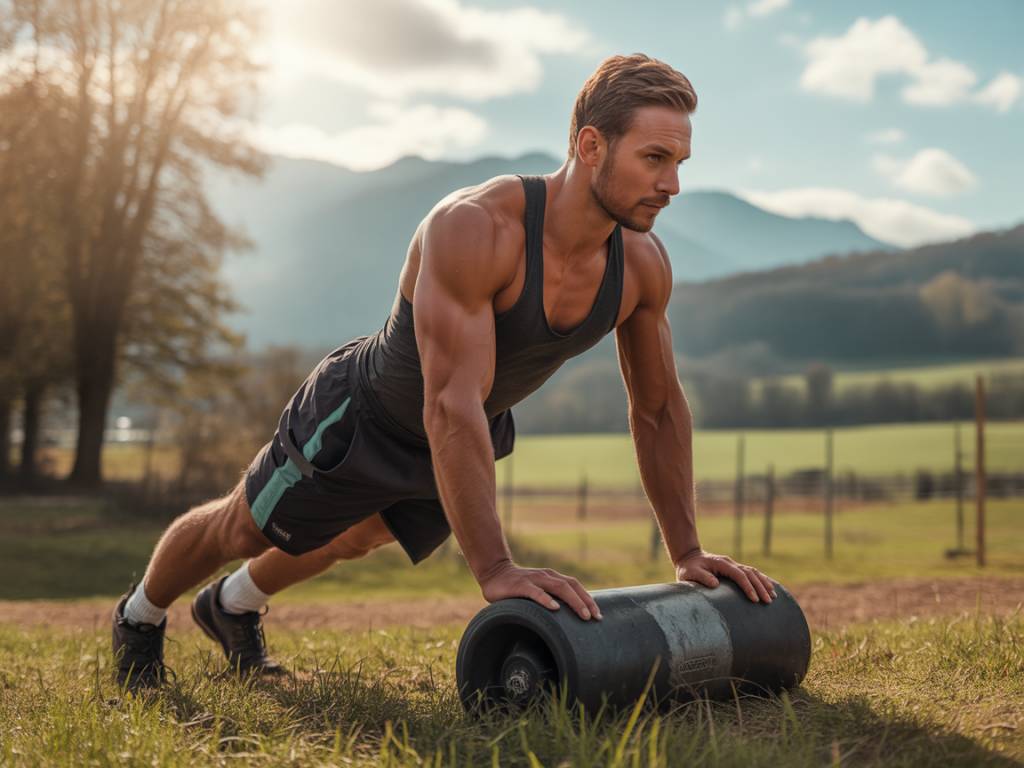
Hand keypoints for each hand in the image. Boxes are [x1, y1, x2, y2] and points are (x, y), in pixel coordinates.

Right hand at [478, 561, 601, 620]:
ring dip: (573, 601)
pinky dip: (546, 599)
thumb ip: (549, 598)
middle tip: (594, 618)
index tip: (598, 615)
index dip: (587, 598)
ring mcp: (534, 579)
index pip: (575, 585)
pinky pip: (535, 592)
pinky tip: (554, 608)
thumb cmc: (518, 587)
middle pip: (571, 586)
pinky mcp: (520, 585)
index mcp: (552, 577)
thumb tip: (565, 620)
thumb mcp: (537, 590)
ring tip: (583, 615)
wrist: (494, 572)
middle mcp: (546, 576)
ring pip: (558, 587)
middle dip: (585, 602)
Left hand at [675, 549, 777, 603]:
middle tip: (768, 601)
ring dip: (764, 583)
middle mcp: (730, 563)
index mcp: (722, 563)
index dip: (748, 586)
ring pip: (753, 572)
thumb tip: (715, 584)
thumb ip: (702, 577)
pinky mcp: (734, 569)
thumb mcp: (691, 573)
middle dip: (760, 587)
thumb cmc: (689, 568)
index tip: (754, 599)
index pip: (739, 575)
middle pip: (750, 573)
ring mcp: (733, 565)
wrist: (689, 557)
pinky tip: (769, 587)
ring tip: (773, 596)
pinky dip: (761, 580)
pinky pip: (751, 573)